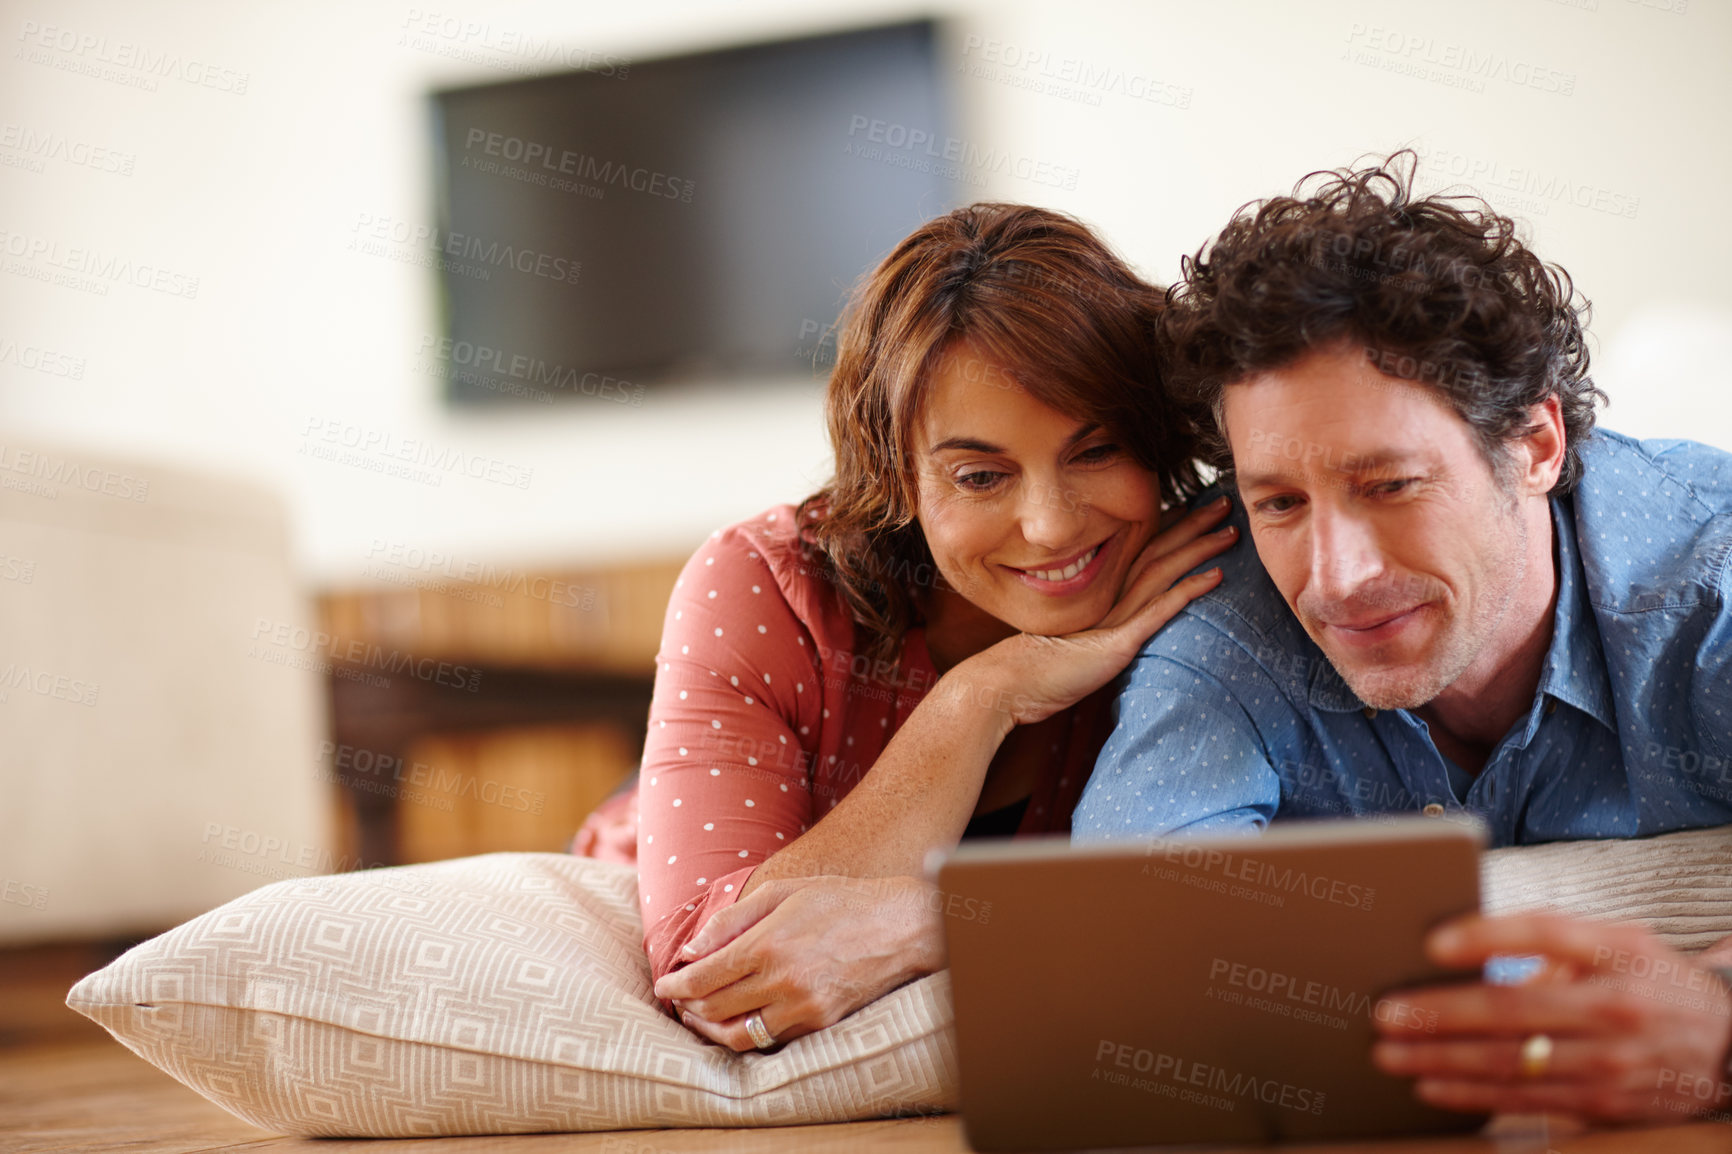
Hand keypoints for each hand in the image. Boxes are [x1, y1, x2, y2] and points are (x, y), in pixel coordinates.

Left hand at [652, 875, 943, 1051]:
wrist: (899, 927)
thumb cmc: (838, 901)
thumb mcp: (782, 893)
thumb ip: (732, 920)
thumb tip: (691, 950)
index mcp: (768, 943)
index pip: (704, 977)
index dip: (676, 984)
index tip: (664, 983)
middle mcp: (783, 980)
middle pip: (714, 1008)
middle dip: (687, 1005)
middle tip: (677, 997)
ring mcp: (803, 1007)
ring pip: (738, 1035)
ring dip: (709, 1029)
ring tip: (698, 1016)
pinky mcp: (819, 1024)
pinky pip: (770, 1038)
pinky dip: (745, 1033)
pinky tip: (736, 1019)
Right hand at [957, 495, 1236, 728]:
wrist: (1007, 683)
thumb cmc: (1033, 671)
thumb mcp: (1071, 646)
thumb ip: (1094, 635)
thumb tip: (1108, 636)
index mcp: (1097, 594)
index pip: (1139, 552)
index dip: (1170, 528)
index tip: (1195, 510)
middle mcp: (1107, 597)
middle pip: (1156, 551)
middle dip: (1193, 525)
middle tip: (1224, 504)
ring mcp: (1113, 618)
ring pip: (1162, 571)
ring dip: (1199, 549)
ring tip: (1230, 531)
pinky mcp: (1118, 643)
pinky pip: (1159, 611)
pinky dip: (1188, 591)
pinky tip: (1216, 576)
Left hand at [1372, 913, 1731, 1122]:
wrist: (1728, 1047)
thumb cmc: (1653, 981)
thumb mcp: (1620, 942)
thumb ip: (1554, 943)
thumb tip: (1470, 952)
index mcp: (1617, 954)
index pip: (1545, 934)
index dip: (1486, 937)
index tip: (1430, 942)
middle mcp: (1614, 1008)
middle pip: (1513, 1009)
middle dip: (1440, 1013)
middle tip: (1385, 1013)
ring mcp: (1610, 1063)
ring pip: (1510, 1063)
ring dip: (1441, 1059)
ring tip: (1391, 1052)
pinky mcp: (1603, 1105)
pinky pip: (1526, 1101)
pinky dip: (1472, 1094)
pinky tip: (1431, 1085)